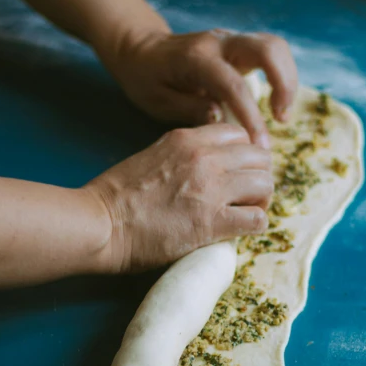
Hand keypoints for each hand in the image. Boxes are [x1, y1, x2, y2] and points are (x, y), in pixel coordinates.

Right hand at [84, 123, 272, 271]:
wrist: (99, 223)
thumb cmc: (116, 197)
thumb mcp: (152, 156)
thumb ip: (181, 155)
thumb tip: (204, 168)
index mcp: (187, 139)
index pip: (238, 135)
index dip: (243, 157)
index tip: (235, 174)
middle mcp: (204, 158)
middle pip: (259, 157)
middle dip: (257, 177)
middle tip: (245, 197)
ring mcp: (210, 189)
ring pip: (265, 185)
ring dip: (260, 201)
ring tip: (245, 214)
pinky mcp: (211, 222)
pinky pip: (257, 219)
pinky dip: (255, 225)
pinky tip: (240, 231)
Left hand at [111, 29, 297, 147]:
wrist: (141, 49)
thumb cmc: (147, 78)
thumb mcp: (157, 100)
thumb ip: (190, 108)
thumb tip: (221, 118)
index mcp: (197, 58)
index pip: (234, 85)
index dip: (252, 117)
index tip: (260, 145)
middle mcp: (219, 42)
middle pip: (269, 49)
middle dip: (284, 84)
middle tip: (281, 119)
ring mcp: (232, 40)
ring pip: (276, 47)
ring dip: (287, 80)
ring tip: (281, 115)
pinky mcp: (240, 45)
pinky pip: (271, 54)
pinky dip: (281, 77)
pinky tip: (274, 104)